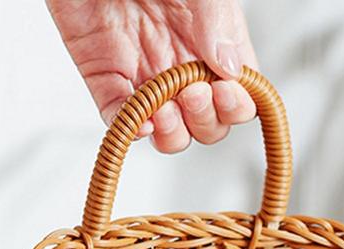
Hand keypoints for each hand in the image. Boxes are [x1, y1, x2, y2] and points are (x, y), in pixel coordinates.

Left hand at [48, 0, 257, 152]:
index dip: (237, 105)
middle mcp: (182, 64)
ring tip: (166, 111)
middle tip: (193, 93)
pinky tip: (141, 122)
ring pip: (169, 132)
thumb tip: (232, 68)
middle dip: (205, 121)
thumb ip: (217, 21)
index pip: (238, 94)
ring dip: (173, 133)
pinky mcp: (105, 78)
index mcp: (211, 42)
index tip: (226, 91)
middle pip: (206, 123)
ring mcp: (145, 75)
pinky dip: (130, 127)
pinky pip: (120, 118)